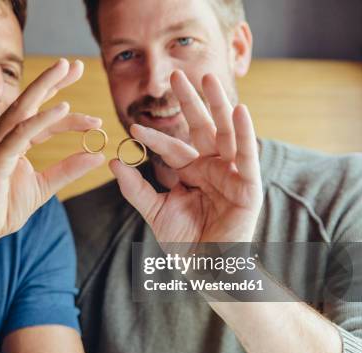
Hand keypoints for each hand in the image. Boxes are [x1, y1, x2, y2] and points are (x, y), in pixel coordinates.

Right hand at [0, 59, 104, 243]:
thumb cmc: (2, 208)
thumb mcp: (43, 186)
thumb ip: (68, 169)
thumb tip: (98, 156)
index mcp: (11, 141)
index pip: (41, 117)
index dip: (65, 107)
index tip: (90, 107)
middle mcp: (1, 136)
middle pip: (30, 102)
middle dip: (52, 80)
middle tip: (75, 64)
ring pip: (23, 109)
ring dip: (46, 87)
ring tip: (67, 70)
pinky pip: (22, 133)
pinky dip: (42, 119)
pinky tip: (63, 108)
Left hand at [110, 71, 262, 242]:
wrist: (207, 269)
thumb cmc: (185, 243)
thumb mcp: (155, 212)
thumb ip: (135, 188)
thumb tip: (112, 160)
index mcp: (191, 172)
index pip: (172, 148)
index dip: (154, 138)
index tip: (133, 127)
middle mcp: (212, 167)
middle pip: (201, 128)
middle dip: (190, 102)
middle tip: (176, 75)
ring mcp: (231, 173)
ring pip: (225, 133)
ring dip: (218, 105)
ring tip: (208, 78)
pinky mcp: (248, 185)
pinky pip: (247, 155)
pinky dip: (244, 134)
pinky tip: (240, 110)